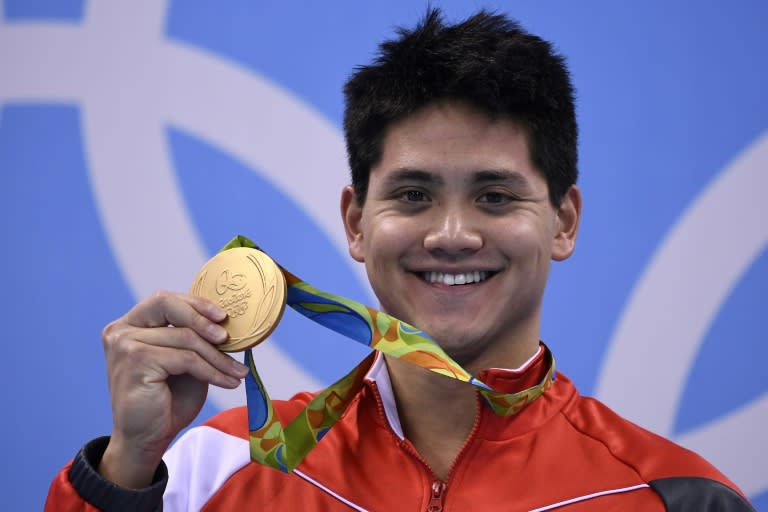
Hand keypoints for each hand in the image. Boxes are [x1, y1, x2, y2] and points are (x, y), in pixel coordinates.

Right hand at [97, 291, 248, 487]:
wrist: (146, 440)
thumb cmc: (166, 400)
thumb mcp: (184, 361)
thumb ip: (193, 338)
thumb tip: (225, 321)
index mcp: (131, 324)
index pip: (165, 300)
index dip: (196, 304)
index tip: (223, 317)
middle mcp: (122, 330)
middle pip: (168, 306)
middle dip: (202, 318)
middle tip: (227, 337)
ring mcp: (125, 345)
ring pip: (185, 337)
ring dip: (217, 356)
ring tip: (236, 371)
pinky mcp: (135, 362)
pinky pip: (186, 359)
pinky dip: (212, 371)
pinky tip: (227, 381)